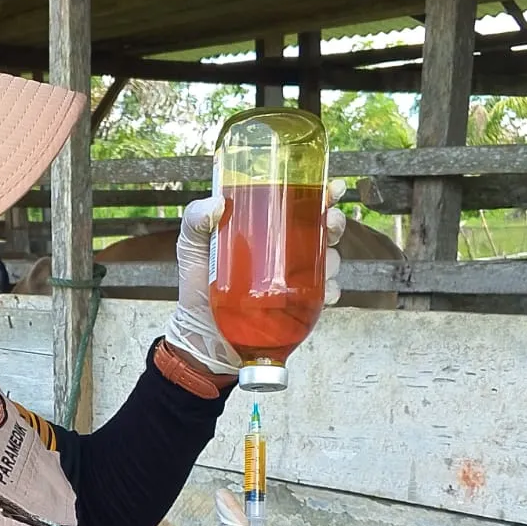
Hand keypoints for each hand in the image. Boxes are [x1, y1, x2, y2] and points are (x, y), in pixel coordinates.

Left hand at [162, 180, 346, 373]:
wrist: (202, 337)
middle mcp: (285, 253)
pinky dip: (330, 291)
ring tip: (325, 260)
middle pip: (322, 230)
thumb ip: (196, 221)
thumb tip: (217, 203)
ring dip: (334, 257)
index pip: (299, 206)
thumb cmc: (197, 288)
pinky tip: (324, 290)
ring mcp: (295, 280)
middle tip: (329, 221)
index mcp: (266, 231)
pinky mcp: (299, 307)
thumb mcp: (192, 248)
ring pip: (329, 261)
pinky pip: (324, 295)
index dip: (321, 194)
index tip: (332, 189)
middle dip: (333, 222)